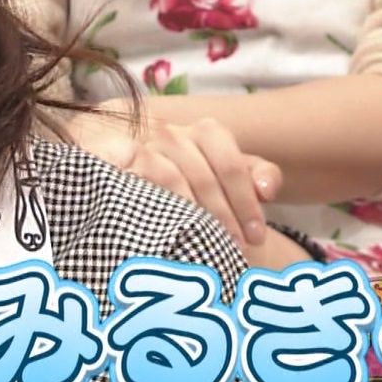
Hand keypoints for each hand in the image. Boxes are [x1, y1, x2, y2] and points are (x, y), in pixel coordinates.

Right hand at [67, 101, 282, 245]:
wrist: (125, 157)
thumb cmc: (187, 174)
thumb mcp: (224, 170)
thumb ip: (255, 174)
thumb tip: (268, 189)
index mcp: (205, 131)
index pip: (231, 163)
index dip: (246, 201)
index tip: (257, 237)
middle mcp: (172, 132)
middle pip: (205, 176)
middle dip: (225, 216)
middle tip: (237, 250)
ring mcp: (142, 146)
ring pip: (173, 180)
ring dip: (194, 216)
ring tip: (208, 247)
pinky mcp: (114, 161)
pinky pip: (139, 184)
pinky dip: (157, 206)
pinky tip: (168, 229)